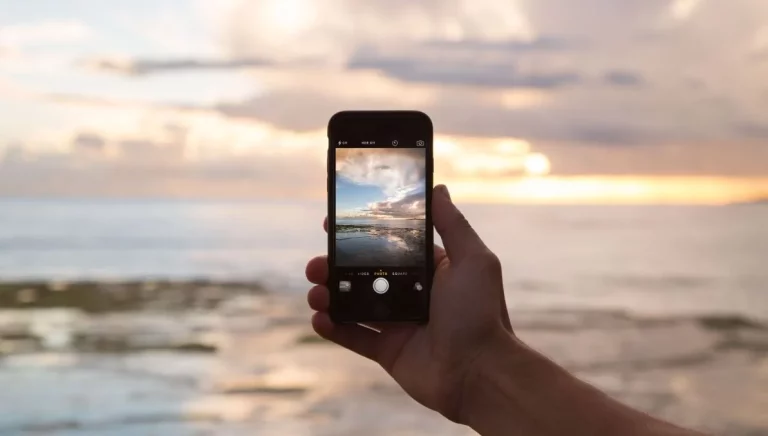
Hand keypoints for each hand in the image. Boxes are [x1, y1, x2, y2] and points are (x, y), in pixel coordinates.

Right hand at [305, 184, 513, 421]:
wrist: (480, 372)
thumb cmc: (481, 313)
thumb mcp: (473, 259)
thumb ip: (452, 224)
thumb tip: (438, 189)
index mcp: (430, 270)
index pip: (389, 246)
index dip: (361, 236)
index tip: (333, 224)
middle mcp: (412, 294)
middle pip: (364, 274)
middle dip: (336, 266)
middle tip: (316, 264)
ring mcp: (398, 323)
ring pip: (354, 304)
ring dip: (329, 296)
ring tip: (315, 292)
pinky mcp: (388, 351)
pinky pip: (354, 337)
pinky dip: (333, 328)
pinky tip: (319, 319)